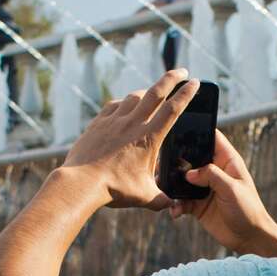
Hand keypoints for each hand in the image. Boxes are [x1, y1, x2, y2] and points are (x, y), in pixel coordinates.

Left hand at [59, 68, 196, 209]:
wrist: (81, 183)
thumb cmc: (114, 190)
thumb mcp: (144, 197)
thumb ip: (162, 199)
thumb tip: (173, 205)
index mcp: (149, 138)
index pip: (173, 109)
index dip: (186, 94)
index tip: (194, 82)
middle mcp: (132, 124)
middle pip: (155, 92)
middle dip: (171, 78)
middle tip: (181, 70)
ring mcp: (113, 121)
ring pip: (134, 97)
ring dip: (146, 91)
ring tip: (153, 92)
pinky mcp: (98, 123)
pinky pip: (114, 106)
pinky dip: (124, 102)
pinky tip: (125, 105)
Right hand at [167, 130, 276, 259]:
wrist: (248, 237)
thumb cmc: (248, 209)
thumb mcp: (232, 189)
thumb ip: (211, 176)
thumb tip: (188, 173)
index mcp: (226, 161)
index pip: (211, 138)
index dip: (197, 131)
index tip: (179, 130)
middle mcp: (214, 171)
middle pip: (190, 158)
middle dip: (176, 162)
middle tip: (163, 167)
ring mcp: (204, 188)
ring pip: (181, 181)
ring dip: (172, 186)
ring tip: (165, 191)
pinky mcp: (197, 204)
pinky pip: (181, 201)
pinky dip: (175, 205)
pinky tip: (175, 211)